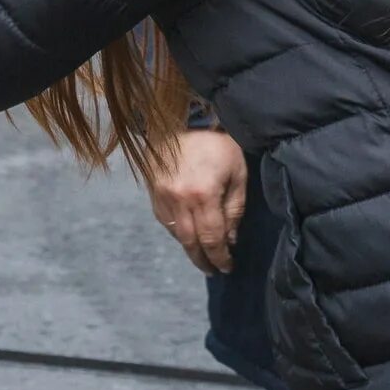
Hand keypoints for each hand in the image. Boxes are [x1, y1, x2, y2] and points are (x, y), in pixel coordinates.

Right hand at [148, 129, 249, 274]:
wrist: (182, 118)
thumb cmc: (217, 145)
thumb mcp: (237, 174)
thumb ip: (234, 208)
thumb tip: (229, 239)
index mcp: (203, 195)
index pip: (212, 238)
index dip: (220, 257)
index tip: (228, 267)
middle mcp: (179, 200)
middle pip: (190, 242)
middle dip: (203, 260)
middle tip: (213, 270)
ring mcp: (162, 196)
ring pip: (176, 234)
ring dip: (190, 248)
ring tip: (202, 256)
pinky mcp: (152, 191)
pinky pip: (165, 221)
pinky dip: (177, 232)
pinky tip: (187, 235)